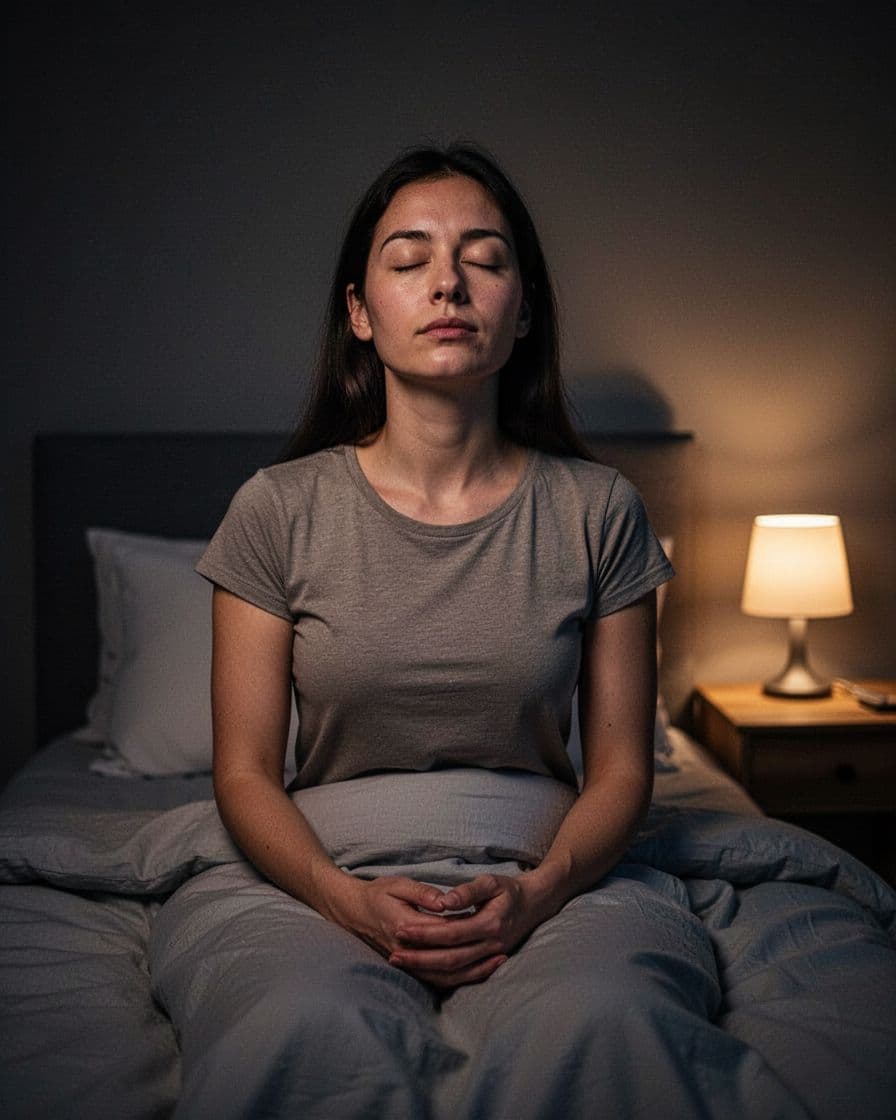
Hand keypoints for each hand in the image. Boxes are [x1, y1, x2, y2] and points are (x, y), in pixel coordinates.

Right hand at [333, 876, 483, 973]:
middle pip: (446, 960)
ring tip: (497, 962)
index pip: (442, 931)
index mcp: (404, 925)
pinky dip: (458, 979)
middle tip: (502, 949)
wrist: (354, 911)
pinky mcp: (408, 967)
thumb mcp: (397, 884)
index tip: (491, 923)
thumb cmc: (377, 893)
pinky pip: (435, 980)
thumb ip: (422, 893)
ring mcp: (407, 962)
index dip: (466, 929)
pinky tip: (476, 972)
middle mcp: (406, 950)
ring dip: (471, 972)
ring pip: (443, 976)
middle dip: (476, 958)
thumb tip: (444, 903)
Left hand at [387, 873, 548, 988]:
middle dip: (420, 958)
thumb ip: (468, 891)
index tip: (401, 929)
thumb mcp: (491, 882)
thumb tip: (444, 901)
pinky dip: (442, 977)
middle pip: (450, 959)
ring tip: (401, 964)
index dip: (425, 933)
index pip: (451, 933)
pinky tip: (423, 972)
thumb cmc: (510, 890)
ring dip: (427, 971)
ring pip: (455, 972)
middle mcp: (491, 945)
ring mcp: (491, 957)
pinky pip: (463, 976)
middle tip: (394, 955)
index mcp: (490, 924)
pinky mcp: (489, 962)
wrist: (535, 904)